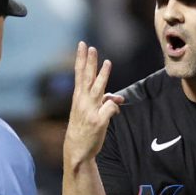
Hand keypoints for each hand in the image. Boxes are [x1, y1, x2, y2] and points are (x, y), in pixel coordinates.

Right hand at [63, 42, 122, 165]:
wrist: (77, 150)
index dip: (81, 58)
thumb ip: (104, 102)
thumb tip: (118, 99)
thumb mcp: (91, 113)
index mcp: (78, 97)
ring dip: (103, 76)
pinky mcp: (98, 121)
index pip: (79, 73)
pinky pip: (110, 108)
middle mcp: (82, 102)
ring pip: (98, 89)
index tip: (82, 45)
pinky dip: (115, 107)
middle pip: (87, 78)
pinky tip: (116, 110)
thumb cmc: (84, 129)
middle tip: (91, 47)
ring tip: (107, 63)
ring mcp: (90, 111)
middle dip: (89, 62)